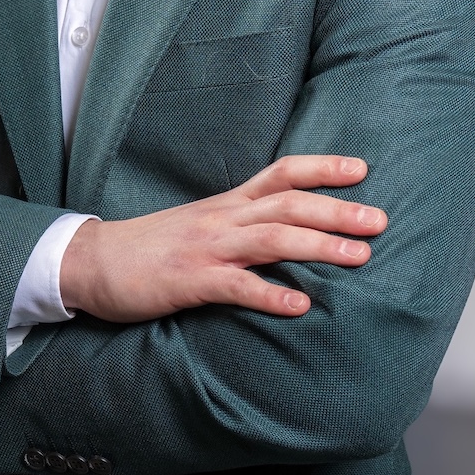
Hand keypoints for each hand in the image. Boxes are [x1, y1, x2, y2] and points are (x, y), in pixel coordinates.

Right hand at [60, 154, 386, 322]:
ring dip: (318, 247)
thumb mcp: (200, 225)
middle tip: (380, 219)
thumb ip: (240, 225)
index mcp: (227, 203)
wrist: (94, 261)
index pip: (281, 173)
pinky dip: (270, 296)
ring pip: (272, 239)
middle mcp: (222, 218)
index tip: (362, 169)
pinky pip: (236, 287)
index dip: (322, 168)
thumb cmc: (150, 247)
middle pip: (288, 204)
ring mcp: (207, 247)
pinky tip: (299, 306)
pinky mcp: (190, 281)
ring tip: (358, 257)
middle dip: (337, 210)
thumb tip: (286, 232)